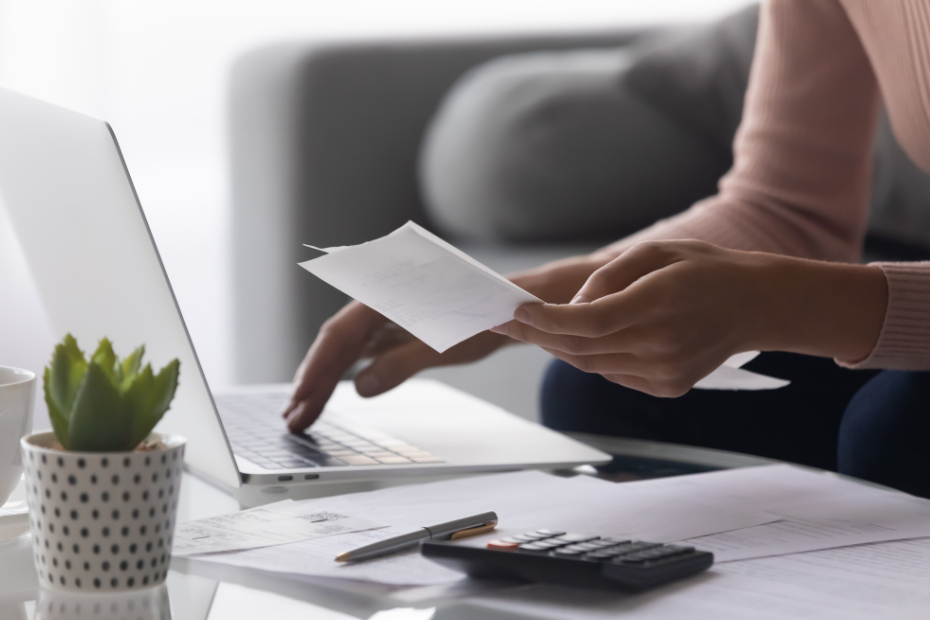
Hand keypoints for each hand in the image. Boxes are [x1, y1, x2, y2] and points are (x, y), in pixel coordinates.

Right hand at [282, 301, 509, 431]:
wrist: (504, 308)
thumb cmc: (481, 316)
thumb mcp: (444, 344)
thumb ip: (402, 363)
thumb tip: (362, 388)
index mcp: (385, 294)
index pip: (339, 334)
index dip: (317, 368)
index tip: (302, 397)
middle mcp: (376, 302)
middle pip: (335, 345)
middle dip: (313, 383)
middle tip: (294, 420)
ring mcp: (379, 317)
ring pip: (342, 351)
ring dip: (322, 383)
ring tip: (301, 415)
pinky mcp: (387, 331)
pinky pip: (356, 354)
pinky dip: (341, 377)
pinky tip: (325, 397)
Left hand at [491, 240, 886, 396]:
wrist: (755, 305)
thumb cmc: (702, 269)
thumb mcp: (656, 252)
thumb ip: (608, 277)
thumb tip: (572, 305)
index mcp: (658, 304)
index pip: (587, 321)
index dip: (545, 319)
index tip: (512, 311)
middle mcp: (660, 344)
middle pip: (580, 346)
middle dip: (536, 333)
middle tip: (502, 320)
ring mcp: (665, 372)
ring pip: (590, 363)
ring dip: (557, 345)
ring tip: (530, 327)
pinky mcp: (666, 386)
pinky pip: (611, 372)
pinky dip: (588, 356)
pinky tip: (573, 339)